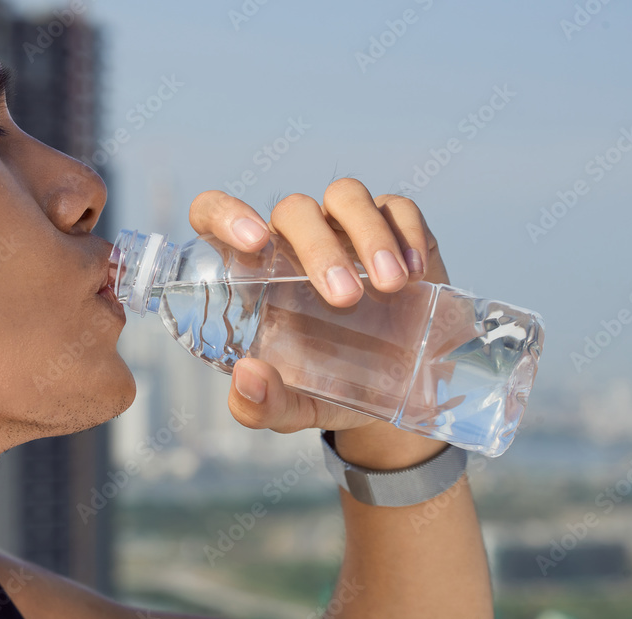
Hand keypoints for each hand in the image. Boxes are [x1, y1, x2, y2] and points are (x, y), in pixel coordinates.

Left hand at [189, 178, 448, 436]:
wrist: (396, 393)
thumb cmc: (327, 389)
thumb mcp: (291, 410)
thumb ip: (260, 405)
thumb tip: (247, 376)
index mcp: (254, 272)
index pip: (215, 214)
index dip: (224, 213)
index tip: (253, 242)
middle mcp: (294, 240)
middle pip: (294, 210)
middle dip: (319, 248)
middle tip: (345, 299)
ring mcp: (345, 229)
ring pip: (345, 195)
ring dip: (368, 235)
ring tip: (391, 286)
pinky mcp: (394, 229)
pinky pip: (396, 207)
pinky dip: (407, 232)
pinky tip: (415, 274)